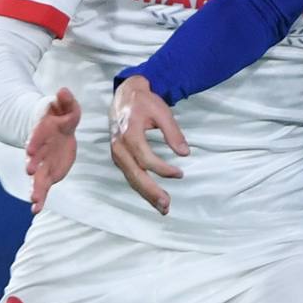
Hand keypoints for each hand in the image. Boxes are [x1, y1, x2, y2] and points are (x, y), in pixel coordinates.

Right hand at [25, 87, 80, 214]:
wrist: (56, 130)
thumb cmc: (61, 117)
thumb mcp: (66, 107)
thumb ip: (66, 101)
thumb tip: (63, 91)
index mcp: (43, 132)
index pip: (38, 136)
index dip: (34, 142)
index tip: (30, 150)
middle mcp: (40, 150)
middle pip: (35, 158)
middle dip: (33, 165)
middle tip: (31, 172)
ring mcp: (43, 163)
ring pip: (37, 177)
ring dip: (36, 188)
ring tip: (34, 201)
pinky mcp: (48, 173)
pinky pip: (42, 187)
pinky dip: (39, 197)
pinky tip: (35, 208)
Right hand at [108, 75, 189, 214]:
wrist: (124, 94)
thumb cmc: (144, 102)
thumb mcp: (162, 111)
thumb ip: (173, 132)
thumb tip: (185, 153)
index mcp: (129, 134)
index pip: (145, 159)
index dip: (163, 169)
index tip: (180, 173)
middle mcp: (119, 147)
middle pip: (135, 174)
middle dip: (151, 191)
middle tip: (166, 205)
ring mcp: (117, 153)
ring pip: (131, 178)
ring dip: (146, 194)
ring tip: (162, 207)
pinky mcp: (119, 156)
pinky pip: (129, 175)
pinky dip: (140, 187)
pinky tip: (151, 196)